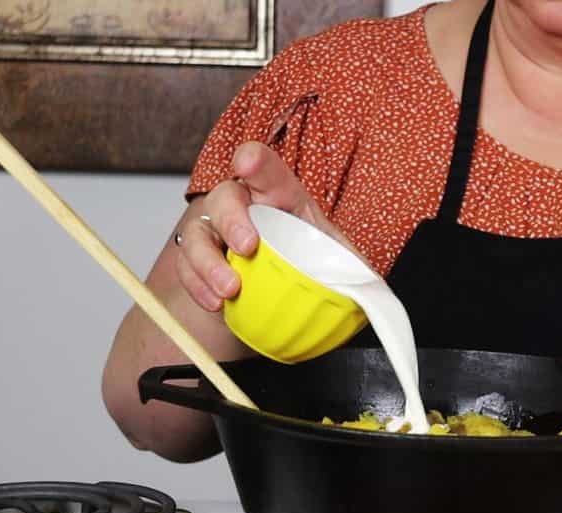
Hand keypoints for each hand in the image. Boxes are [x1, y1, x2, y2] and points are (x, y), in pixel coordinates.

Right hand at [173, 141, 358, 311]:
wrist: (267, 278)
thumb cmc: (298, 251)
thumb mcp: (330, 251)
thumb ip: (351, 263)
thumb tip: (374, 286)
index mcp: (275, 192)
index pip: (263, 166)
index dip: (255, 161)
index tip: (249, 163)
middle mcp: (239, 204)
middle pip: (225, 198)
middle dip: (234, 220)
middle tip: (248, 247)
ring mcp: (213, 230)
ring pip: (198, 235)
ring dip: (210, 264)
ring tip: (230, 289)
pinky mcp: (194, 259)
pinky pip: (186, 270)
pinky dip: (199, 288)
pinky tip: (216, 304)